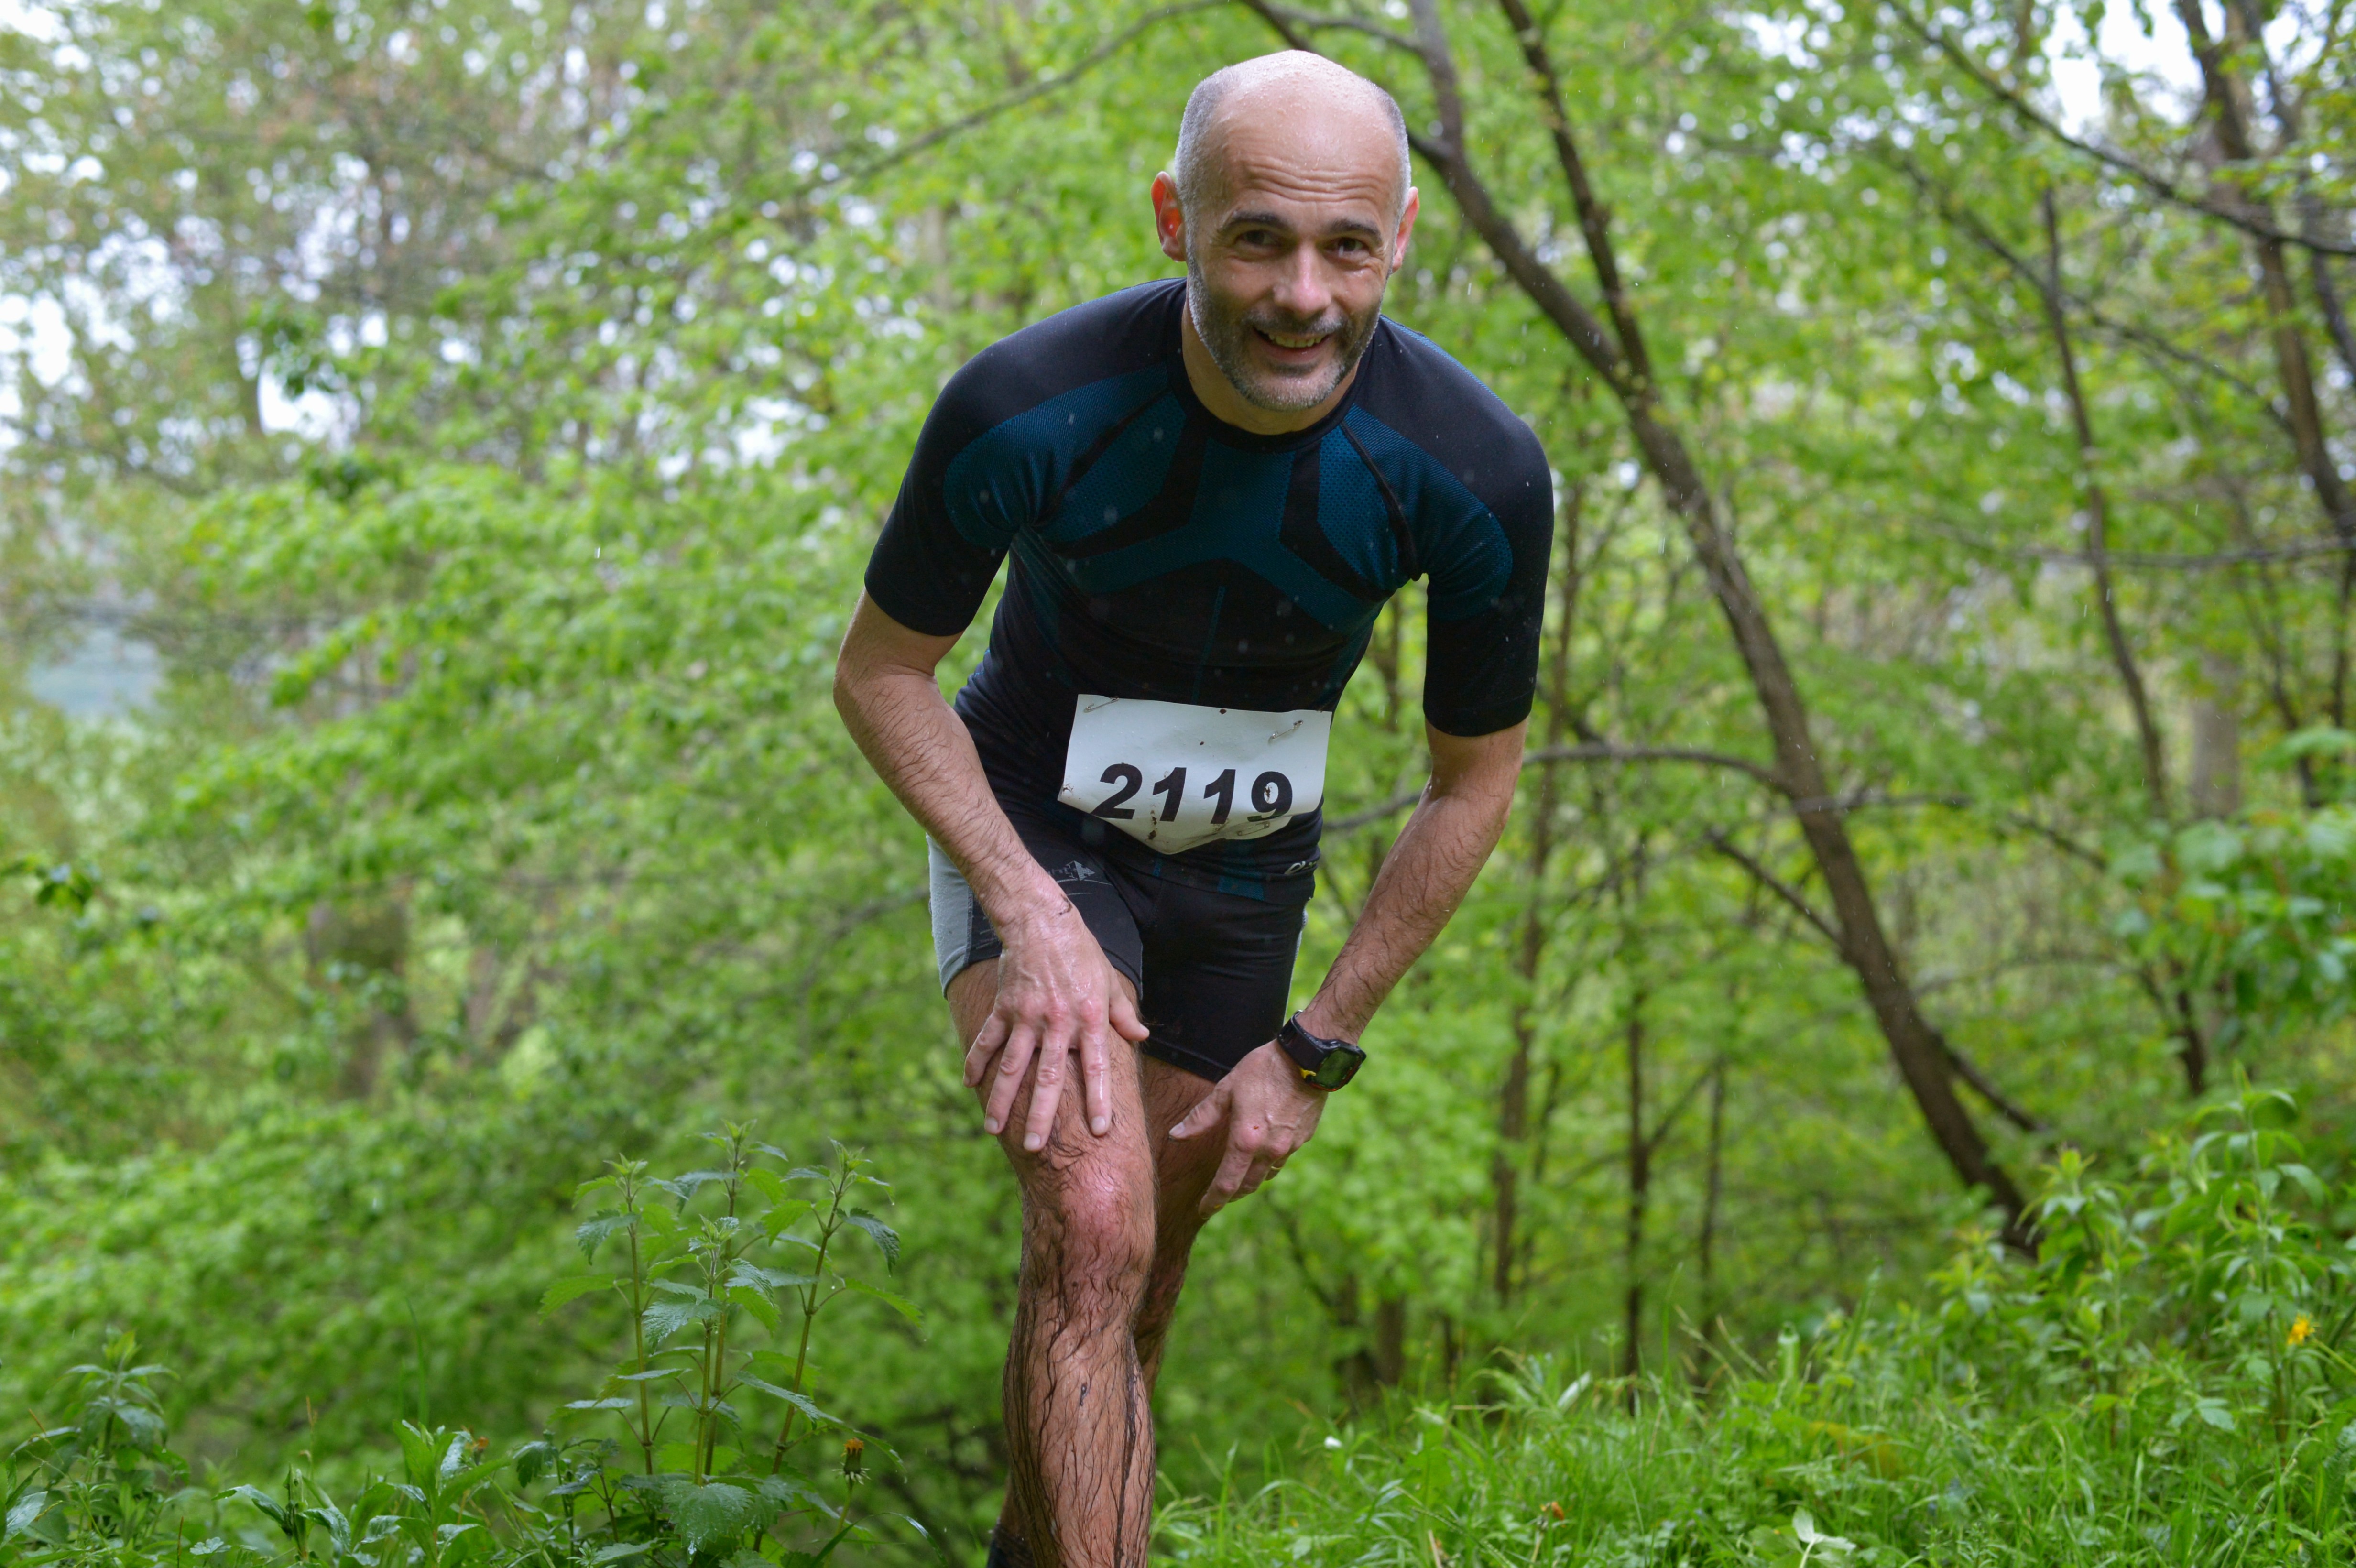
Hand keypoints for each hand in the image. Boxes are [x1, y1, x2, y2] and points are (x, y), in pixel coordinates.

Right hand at [964, 901, 1148, 1151]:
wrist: (1042, 920)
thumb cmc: (1080, 951)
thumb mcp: (1109, 981)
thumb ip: (1123, 1014)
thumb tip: (1141, 1036)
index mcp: (1088, 1019)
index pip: (1096, 1068)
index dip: (1099, 1100)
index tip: (1100, 1131)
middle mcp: (1058, 1023)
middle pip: (1048, 1078)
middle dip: (1041, 1116)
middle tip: (1035, 1147)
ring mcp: (1027, 1017)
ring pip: (1012, 1066)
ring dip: (1001, 1100)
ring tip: (993, 1130)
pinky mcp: (1003, 1008)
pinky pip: (987, 1040)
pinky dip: (976, 1062)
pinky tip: (968, 1084)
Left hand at [1167, 1040, 1327, 1213]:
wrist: (1307, 1060)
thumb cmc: (1262, 1070)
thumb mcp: (1226, 1090)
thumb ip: (1201, 1117)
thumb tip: (1175, 1135)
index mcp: (1245, 1140)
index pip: (1226, 1183)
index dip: (1213, 1201)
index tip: (1203, 1210)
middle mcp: (1268, 1150)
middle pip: (1247, 1186)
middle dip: (1231, 1194)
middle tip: (1219, 1196)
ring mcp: (1288, 1146)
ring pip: (1266, 1175)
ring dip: (1251, 1180)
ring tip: (1240, 1175)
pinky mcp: (1303, 1138)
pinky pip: (1282, 1158)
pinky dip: (1269, 1161)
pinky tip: (1264, 1151)